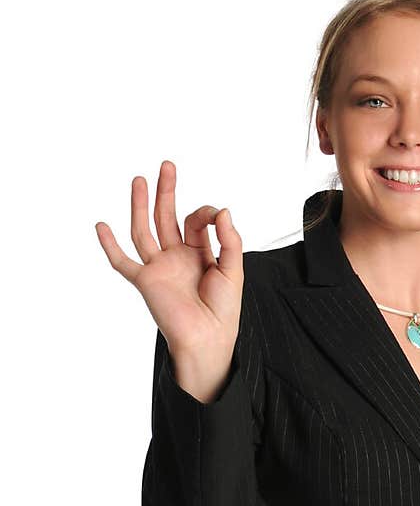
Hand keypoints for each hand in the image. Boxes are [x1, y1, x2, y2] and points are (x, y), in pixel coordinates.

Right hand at [95, 160, 242, 368]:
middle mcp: (176, 258)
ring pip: (144, 231)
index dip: (205, 213)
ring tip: (139, 180)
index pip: (196, 222)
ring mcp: (159, 268)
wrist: (207, 338)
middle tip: (167, 166)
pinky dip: (110, 246)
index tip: (215, 216)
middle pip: (167, 217)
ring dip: (141, 206)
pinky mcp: (145, 281)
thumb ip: (229, 240)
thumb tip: (222, 210)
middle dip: (166, 192)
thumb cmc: (223, 310)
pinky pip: (122, 262)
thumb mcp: (233, 269)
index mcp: (199, 254)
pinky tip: (101, 226)